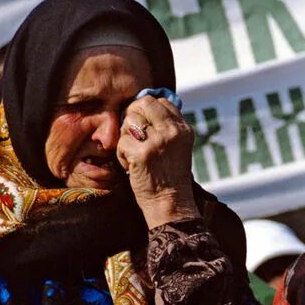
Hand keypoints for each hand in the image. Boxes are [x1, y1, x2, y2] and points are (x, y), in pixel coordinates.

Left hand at [117, 95, 199, 227]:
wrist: (170, 203)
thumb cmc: (170, 176)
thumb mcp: (178, 147)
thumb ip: (167, 127)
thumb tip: (144, 106)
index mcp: (183, 128)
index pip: (161, 101)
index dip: (146, 109)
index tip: (142, 123)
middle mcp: (172, 131)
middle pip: (143, 103)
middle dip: (132, 115)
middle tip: (131, 133)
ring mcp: (157, 142)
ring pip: (129, 121)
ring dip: (126, 136)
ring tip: (134, 153)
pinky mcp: (142, 154)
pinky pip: (122, 141)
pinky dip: (121, 154)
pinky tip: (131, 165)